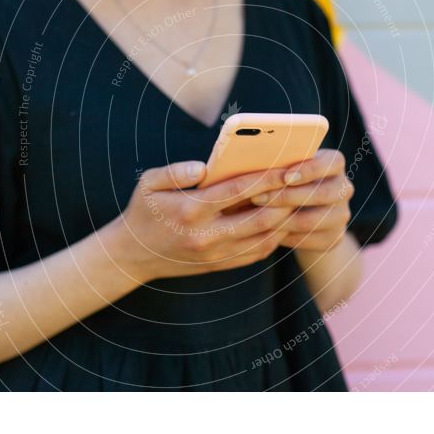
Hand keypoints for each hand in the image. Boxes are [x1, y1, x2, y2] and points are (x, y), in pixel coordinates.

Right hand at [110, 160, 298, 281]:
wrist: (132, 256)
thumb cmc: (143, 212)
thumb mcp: (147, 184)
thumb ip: (175, 171)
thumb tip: (205, 167)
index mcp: (192, 210)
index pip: (239, 191)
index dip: (266, 178)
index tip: (286, 166)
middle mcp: (207, 235)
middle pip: (260, 218)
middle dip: (284, 200)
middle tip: (301, 185)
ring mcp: (215, 254)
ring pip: (263, 239)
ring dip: (284, 221)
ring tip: (298, 203)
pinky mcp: (219, 266)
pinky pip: (256, 254)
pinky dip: (274, 238)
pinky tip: (281, 223)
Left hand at [249, 149, 353, 253]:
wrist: (302, 212)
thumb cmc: (285, 180)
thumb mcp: (286, 166)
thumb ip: (279, 163)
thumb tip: (254, 159)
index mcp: (335, 163)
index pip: (331, 163)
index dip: (309, 170)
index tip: (285, 177)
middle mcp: (344, 188)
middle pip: (320, 194)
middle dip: (285, 197)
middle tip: (257, 198)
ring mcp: (341, 215)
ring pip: (310, 221)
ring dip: (280, 220)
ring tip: (256, 217)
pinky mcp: (334, 238)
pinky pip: (307, 240)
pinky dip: (284, 237)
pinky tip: (266, 232)